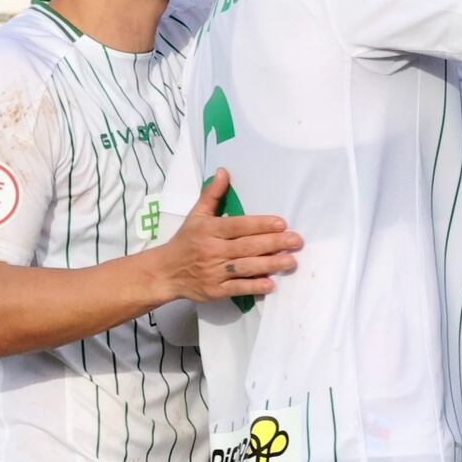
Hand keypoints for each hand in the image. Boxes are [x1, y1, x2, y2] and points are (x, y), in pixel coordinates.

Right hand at [159, 170, 302, 303]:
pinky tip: (271, 284)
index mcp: (209, 230)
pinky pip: (238, 288)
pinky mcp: (215, 291)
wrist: (164, 273)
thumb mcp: (196, 215)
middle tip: (297, 241)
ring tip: (291, 261)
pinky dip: (254, 286)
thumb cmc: (185, 241)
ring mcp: (214, 272)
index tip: (282, 223)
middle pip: (247, 246)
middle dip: (274, 244)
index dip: (260, 224)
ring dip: (270, 265)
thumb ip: (213, 195)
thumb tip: (224, 171)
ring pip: (246, 267)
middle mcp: (212, 250)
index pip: (238, 226)